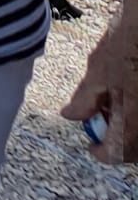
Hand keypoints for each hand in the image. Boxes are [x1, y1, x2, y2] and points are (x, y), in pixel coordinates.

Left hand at [63, 4, 134, 163]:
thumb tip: (69, 115)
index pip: (116, 153)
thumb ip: (83, 100)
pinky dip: (136, 112)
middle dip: (118, 138)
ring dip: (128, 125)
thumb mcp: (97, 72)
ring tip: (116, 100)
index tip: (92, 145)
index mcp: (132, 125)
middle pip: (133, 147)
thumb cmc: (126, 45)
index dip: (101, 151)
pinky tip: (128, 90)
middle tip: (104, 119)